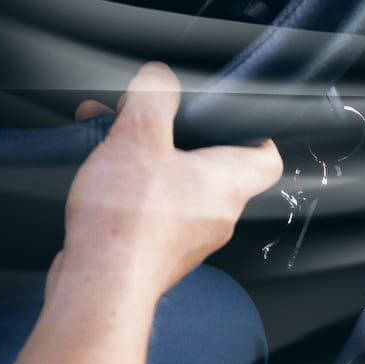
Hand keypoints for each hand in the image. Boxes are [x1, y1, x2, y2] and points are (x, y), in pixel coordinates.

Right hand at [56, 63, 282, 303]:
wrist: (99, 285)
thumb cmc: (128, 222)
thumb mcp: (138, 136)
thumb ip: (153, 98)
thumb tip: (158, 78)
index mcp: (227, 183)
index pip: (267, 159)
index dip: (259, 135)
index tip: (246, 123)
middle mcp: (215, 216)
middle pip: (212, 169)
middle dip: (178, 140)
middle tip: (152, 122)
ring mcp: (186, 241)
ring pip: (175, 189)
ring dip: (146, 163)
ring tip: (111, 144)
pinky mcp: (155, 256)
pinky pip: (149, 213)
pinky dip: (128, 191)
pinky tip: (98, 180)